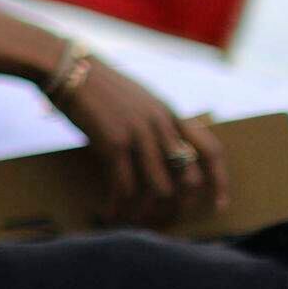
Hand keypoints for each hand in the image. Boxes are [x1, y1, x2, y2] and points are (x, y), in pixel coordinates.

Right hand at [53, 61, 227, 222]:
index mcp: (170, 113)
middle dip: (180, 206)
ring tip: (135, 221)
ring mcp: (140, 134)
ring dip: (148, 211)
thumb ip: (152, 121)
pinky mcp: (114, 142)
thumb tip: (155, 151)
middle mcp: (161, 125)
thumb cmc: (96, 84)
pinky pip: (125, 185)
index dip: (220, 181)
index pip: (211, 150)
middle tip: (165, 221)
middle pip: (189, 178)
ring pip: (160, 187)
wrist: (67, 67)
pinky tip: (110, 213)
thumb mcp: (137, 98)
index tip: (219, 204)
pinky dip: (120, 205)